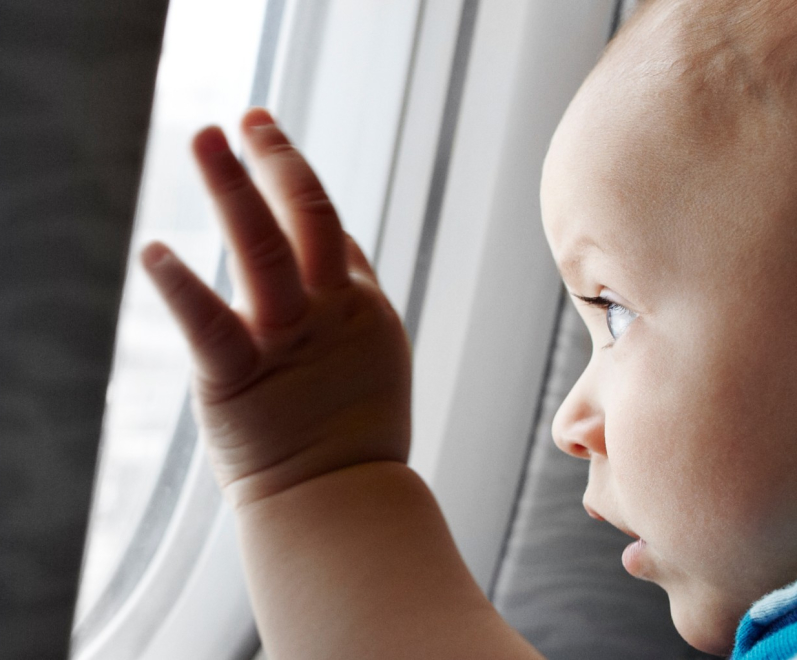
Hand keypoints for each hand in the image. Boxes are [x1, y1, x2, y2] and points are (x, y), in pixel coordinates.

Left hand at [142, 108, 410, 507]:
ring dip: (238, 188)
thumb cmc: (354, 440)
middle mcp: (330, 313)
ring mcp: (290, 341)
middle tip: (248, 118)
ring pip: (267, 249)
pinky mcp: (242, 378)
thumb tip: (332, 263)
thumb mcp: (371, 362)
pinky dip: (181, 289)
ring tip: (210, 137)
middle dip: (279, 162)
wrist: (341, 503)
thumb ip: (349, 310)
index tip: (269, 142)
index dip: (299, 182)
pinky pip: (211, 327)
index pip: (331, 231)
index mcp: (362, 310)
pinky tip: (154, 251)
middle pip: (309, 217)